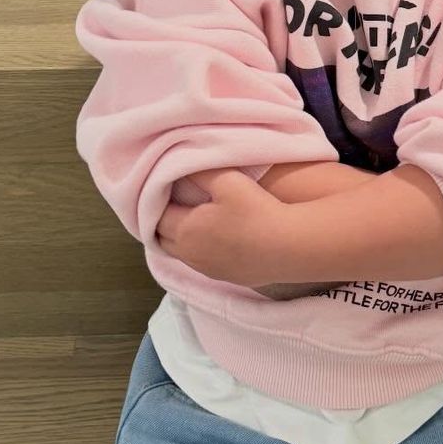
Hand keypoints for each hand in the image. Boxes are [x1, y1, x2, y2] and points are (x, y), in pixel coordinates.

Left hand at [155, 167, 292, 286]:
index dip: (153, 202)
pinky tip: (212, 239)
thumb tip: (179, 166)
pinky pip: (201, 264)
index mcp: (185, 229)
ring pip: (181, 254)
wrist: (289, 246)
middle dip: (160, 222)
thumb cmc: (256, 210)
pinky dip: (197, 251)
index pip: (155, 216)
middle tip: (166, 204)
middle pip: (162, 238)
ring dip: (179, 238)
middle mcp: (190, 254)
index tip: (159, 189)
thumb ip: (199, 171)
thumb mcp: (227, 180)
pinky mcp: (226, 277)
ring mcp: (208, 269)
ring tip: (187, 220)